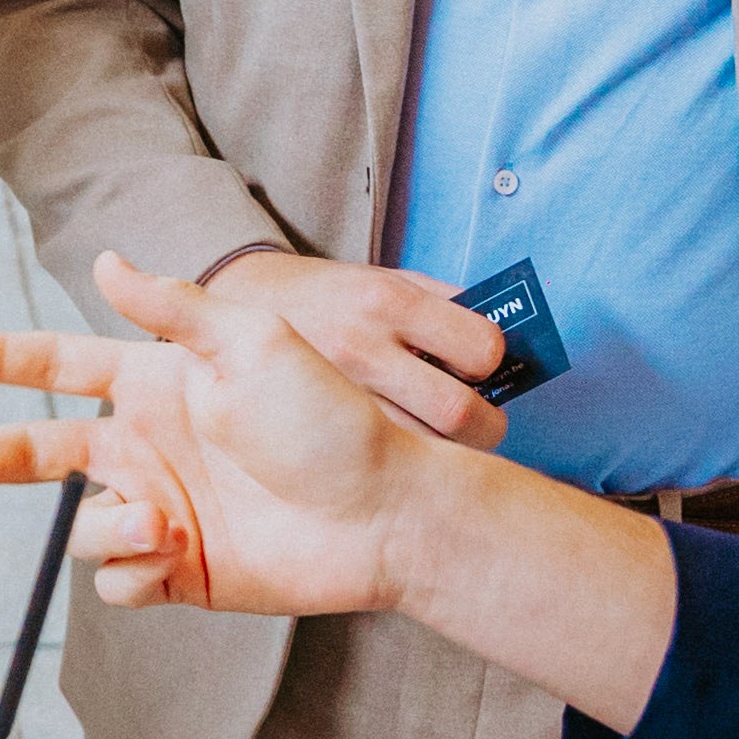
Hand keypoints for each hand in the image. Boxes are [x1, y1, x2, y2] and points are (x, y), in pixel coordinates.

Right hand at [0, 250, 453, 617]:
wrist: (385, 512)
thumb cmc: (331, 419)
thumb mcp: (253, 342)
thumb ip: (173, 308)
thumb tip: (102, 262)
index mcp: (154, 387)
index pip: (55, 367)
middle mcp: (146, 449)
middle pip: (33, 454)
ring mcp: (160, 513)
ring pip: (82, 526)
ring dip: (109, 525)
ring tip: (163, 522)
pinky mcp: (179, 572)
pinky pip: (118, 579)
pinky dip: (135, 569)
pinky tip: (177, 556)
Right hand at [206, 251, 511, 443]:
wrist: (235, 307)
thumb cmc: (325, 297)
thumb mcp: (381, 278)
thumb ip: (441, 305)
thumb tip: (504, 345)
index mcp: (388, 299)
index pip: (481, 347)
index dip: (495, 365)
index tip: (484, 370)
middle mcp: (364, 347)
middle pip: (460, 412)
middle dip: (486, 425)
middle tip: (480, 423)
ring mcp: (336, 394)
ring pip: (424, 447)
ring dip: (447, 452)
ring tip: (441, 441)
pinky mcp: (314, 425)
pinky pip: (379, 460)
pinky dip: (402, 461)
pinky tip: (399, 453)